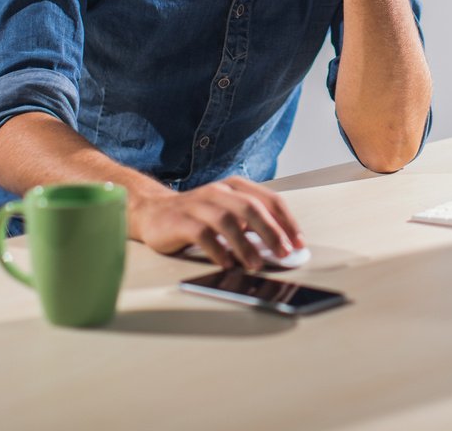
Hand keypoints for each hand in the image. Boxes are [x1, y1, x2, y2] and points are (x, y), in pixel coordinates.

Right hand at [129, 176, 303, 271]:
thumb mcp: (228, 214)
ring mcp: (199, 205)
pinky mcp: (181, 221)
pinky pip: (203, 235)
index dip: (287, 221)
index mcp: (235, 187)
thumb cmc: (197, 216)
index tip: (298, 243)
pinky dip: (218, 250)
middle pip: (251, 208)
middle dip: (271, 232)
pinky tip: (227, 263)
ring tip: (256, 264)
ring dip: (245, 245)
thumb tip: (282, 246)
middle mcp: (219, 192)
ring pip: (228, 221)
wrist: (153, 213)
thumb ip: (252, 225)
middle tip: (284, 253)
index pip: (269, 200)